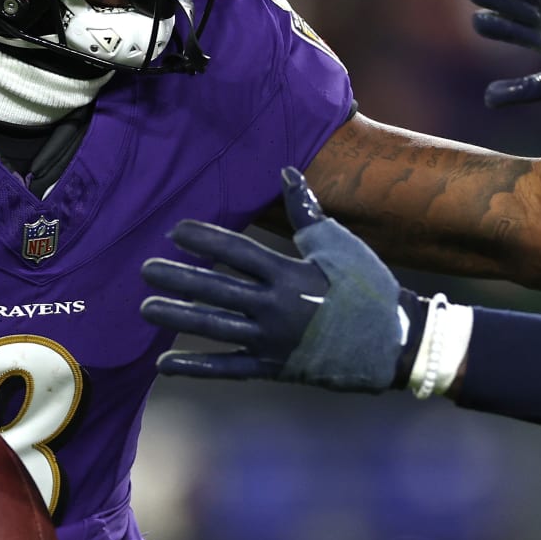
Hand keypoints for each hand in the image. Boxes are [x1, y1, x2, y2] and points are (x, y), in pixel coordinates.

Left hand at [141, 168, 406, 391]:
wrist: (395, 344)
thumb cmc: (369, 288)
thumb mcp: (340, 245)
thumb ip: (307, 212)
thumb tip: (286, 171)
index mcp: (290, 273)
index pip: (237, 251)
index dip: (204, 239)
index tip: (175, 230)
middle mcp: (276, 307)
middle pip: (216, 288)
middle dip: (178, 277)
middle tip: (145, 268)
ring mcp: (273, 341)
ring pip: (215, 327)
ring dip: (178, 317)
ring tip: (145, 308)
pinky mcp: (274, 368)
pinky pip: (228, 367)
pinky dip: (197, 367)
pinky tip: (164, 364)